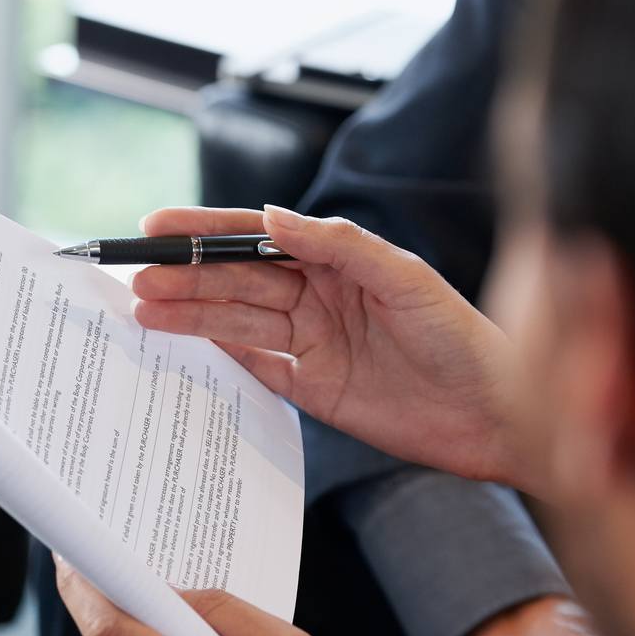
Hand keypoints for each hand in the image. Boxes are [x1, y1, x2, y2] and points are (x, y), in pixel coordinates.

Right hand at [130, 205, 544, 493]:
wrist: (497, 417)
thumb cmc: (466, 339)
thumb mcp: (405, 278)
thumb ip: (338, 245)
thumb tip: (272, 218)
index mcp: (340, 260)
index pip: (258, 238)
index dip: (206, 232)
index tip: (159, 227)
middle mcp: (321, 297)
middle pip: (238, 282)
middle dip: (186, 277)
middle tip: (137, 279)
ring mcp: (314, 343)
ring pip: (238, 323)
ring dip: (191, 315)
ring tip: (143, 310)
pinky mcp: (314, 389)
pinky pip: (256, 368)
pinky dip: (220, 358)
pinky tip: (182, 347)